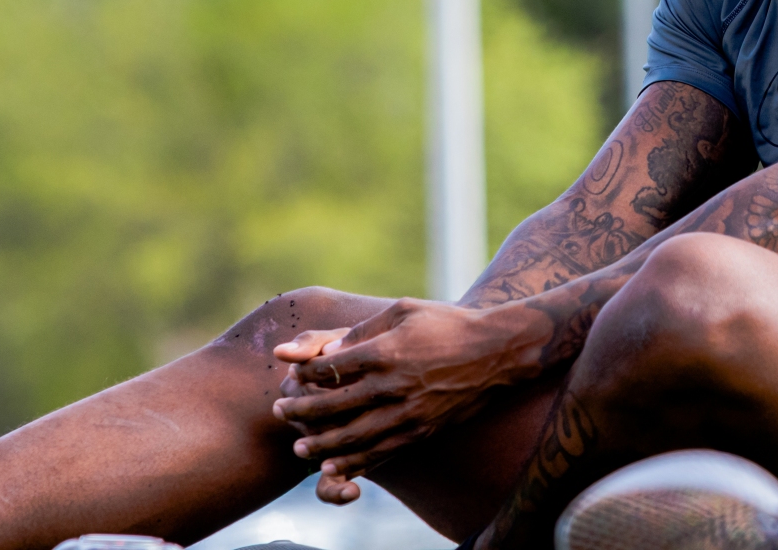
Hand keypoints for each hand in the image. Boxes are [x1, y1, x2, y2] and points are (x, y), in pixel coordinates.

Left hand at [269, 298, 543, 502]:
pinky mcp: (422, 431)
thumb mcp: (403, 310)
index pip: (330, 368)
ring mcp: (409, 412)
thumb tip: (324, 350)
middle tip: (279, 411)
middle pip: (333, 406)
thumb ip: (360, 329)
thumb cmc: (447, 323)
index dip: (305, 374)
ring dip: (320, 444)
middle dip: (300, 410)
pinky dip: (353, 463)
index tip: (292, 375)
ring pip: (353, 437)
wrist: (498, 351)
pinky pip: (381, 453)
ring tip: (299, 447)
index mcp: (387, 350)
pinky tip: (332, 467)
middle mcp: (395, 385)